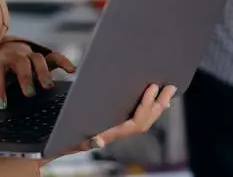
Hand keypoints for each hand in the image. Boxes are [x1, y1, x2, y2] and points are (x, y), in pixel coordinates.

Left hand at [0, 41, 75, 108]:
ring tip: (47, 87)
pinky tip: (71, 70)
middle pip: (21, 61)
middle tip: (28, 93)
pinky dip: (64, 61)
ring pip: (38, 58)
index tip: (1, 105)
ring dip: (43, 72)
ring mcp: (31, 54)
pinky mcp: (45, 56)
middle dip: (25, 77)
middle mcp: (15, 54)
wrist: (8, 49)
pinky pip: (56, 56)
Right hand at [56, 83, 177, 158]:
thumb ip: (87, 141)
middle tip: (169, 87)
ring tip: (168, 90)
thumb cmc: (69, 140)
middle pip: (146, 120)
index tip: (152, 87)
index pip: (137, 122)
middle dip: (158, 104)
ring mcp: (121, 127)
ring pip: (145, 118)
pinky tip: (156, 97)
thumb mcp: (76, 140)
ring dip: (158, 105)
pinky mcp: (119, 122)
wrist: (62, 145)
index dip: (147, 105)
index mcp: (114, 133)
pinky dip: (150, 107)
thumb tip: (98, 142)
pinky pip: (140, 116)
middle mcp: (120, 131)